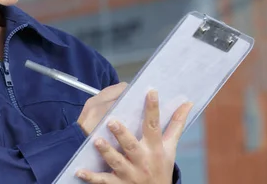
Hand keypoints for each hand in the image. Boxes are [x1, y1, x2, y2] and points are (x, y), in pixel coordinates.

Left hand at [76, 90, 193, 183]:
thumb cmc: (161, 167)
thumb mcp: (171, 148)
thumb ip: (176, 125)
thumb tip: (187, 103)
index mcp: (154, 148)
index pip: (153, 126)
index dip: (153, 109)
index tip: (151, 92)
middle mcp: (142, 161)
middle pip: (131, 146)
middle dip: (122, 134)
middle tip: (111, 120)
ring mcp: (129, 174)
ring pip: (116, 162)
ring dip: (107, 152)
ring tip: (96, 141)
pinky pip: (103, 181)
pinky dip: (91, 177)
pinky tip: (79, 171)